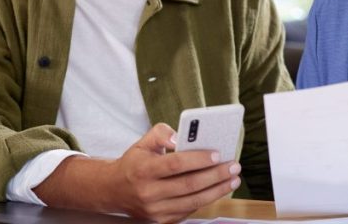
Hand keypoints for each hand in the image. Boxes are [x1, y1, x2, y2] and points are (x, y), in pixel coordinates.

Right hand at [106, 123, 240, 221]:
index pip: (175, 164)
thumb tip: (180, 136)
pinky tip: (219, 189)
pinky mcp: (162, 220)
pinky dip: (207, 199)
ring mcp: (155, 210)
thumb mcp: (143, 142)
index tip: (218, 154)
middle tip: (234, 166)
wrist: (113, 190)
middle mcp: (149, 192)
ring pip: (193, 201)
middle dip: (216, 175)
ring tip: (233, 179)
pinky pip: (189, 210)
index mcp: (143, 170)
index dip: (198, 159)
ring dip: (218, 190)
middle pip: (189, 185)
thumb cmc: (134, 163)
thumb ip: (162, 133)